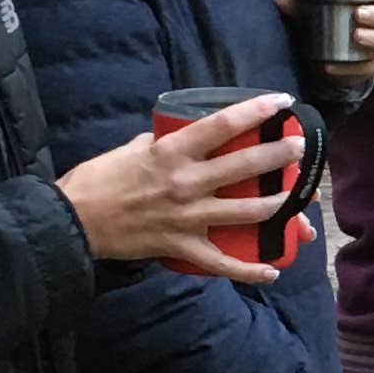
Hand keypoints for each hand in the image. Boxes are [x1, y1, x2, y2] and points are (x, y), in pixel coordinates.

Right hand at [57, 93, 293, 277]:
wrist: (73, 222)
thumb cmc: (98, 180)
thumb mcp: (131, 148)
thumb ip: (163, 143)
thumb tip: (181, 136)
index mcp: (172, 152)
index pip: (223, 124)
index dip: (257, 110)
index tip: (281, 101)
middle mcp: (186, 182)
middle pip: (245, 165)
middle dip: (279, 156)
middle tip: (300, 150)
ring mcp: (187, 217)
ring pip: (247, 212)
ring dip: (279, 205)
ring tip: (299, 198)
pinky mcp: (181, 246)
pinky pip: (222, 262)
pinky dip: (249, 271)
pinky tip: (272, 272)